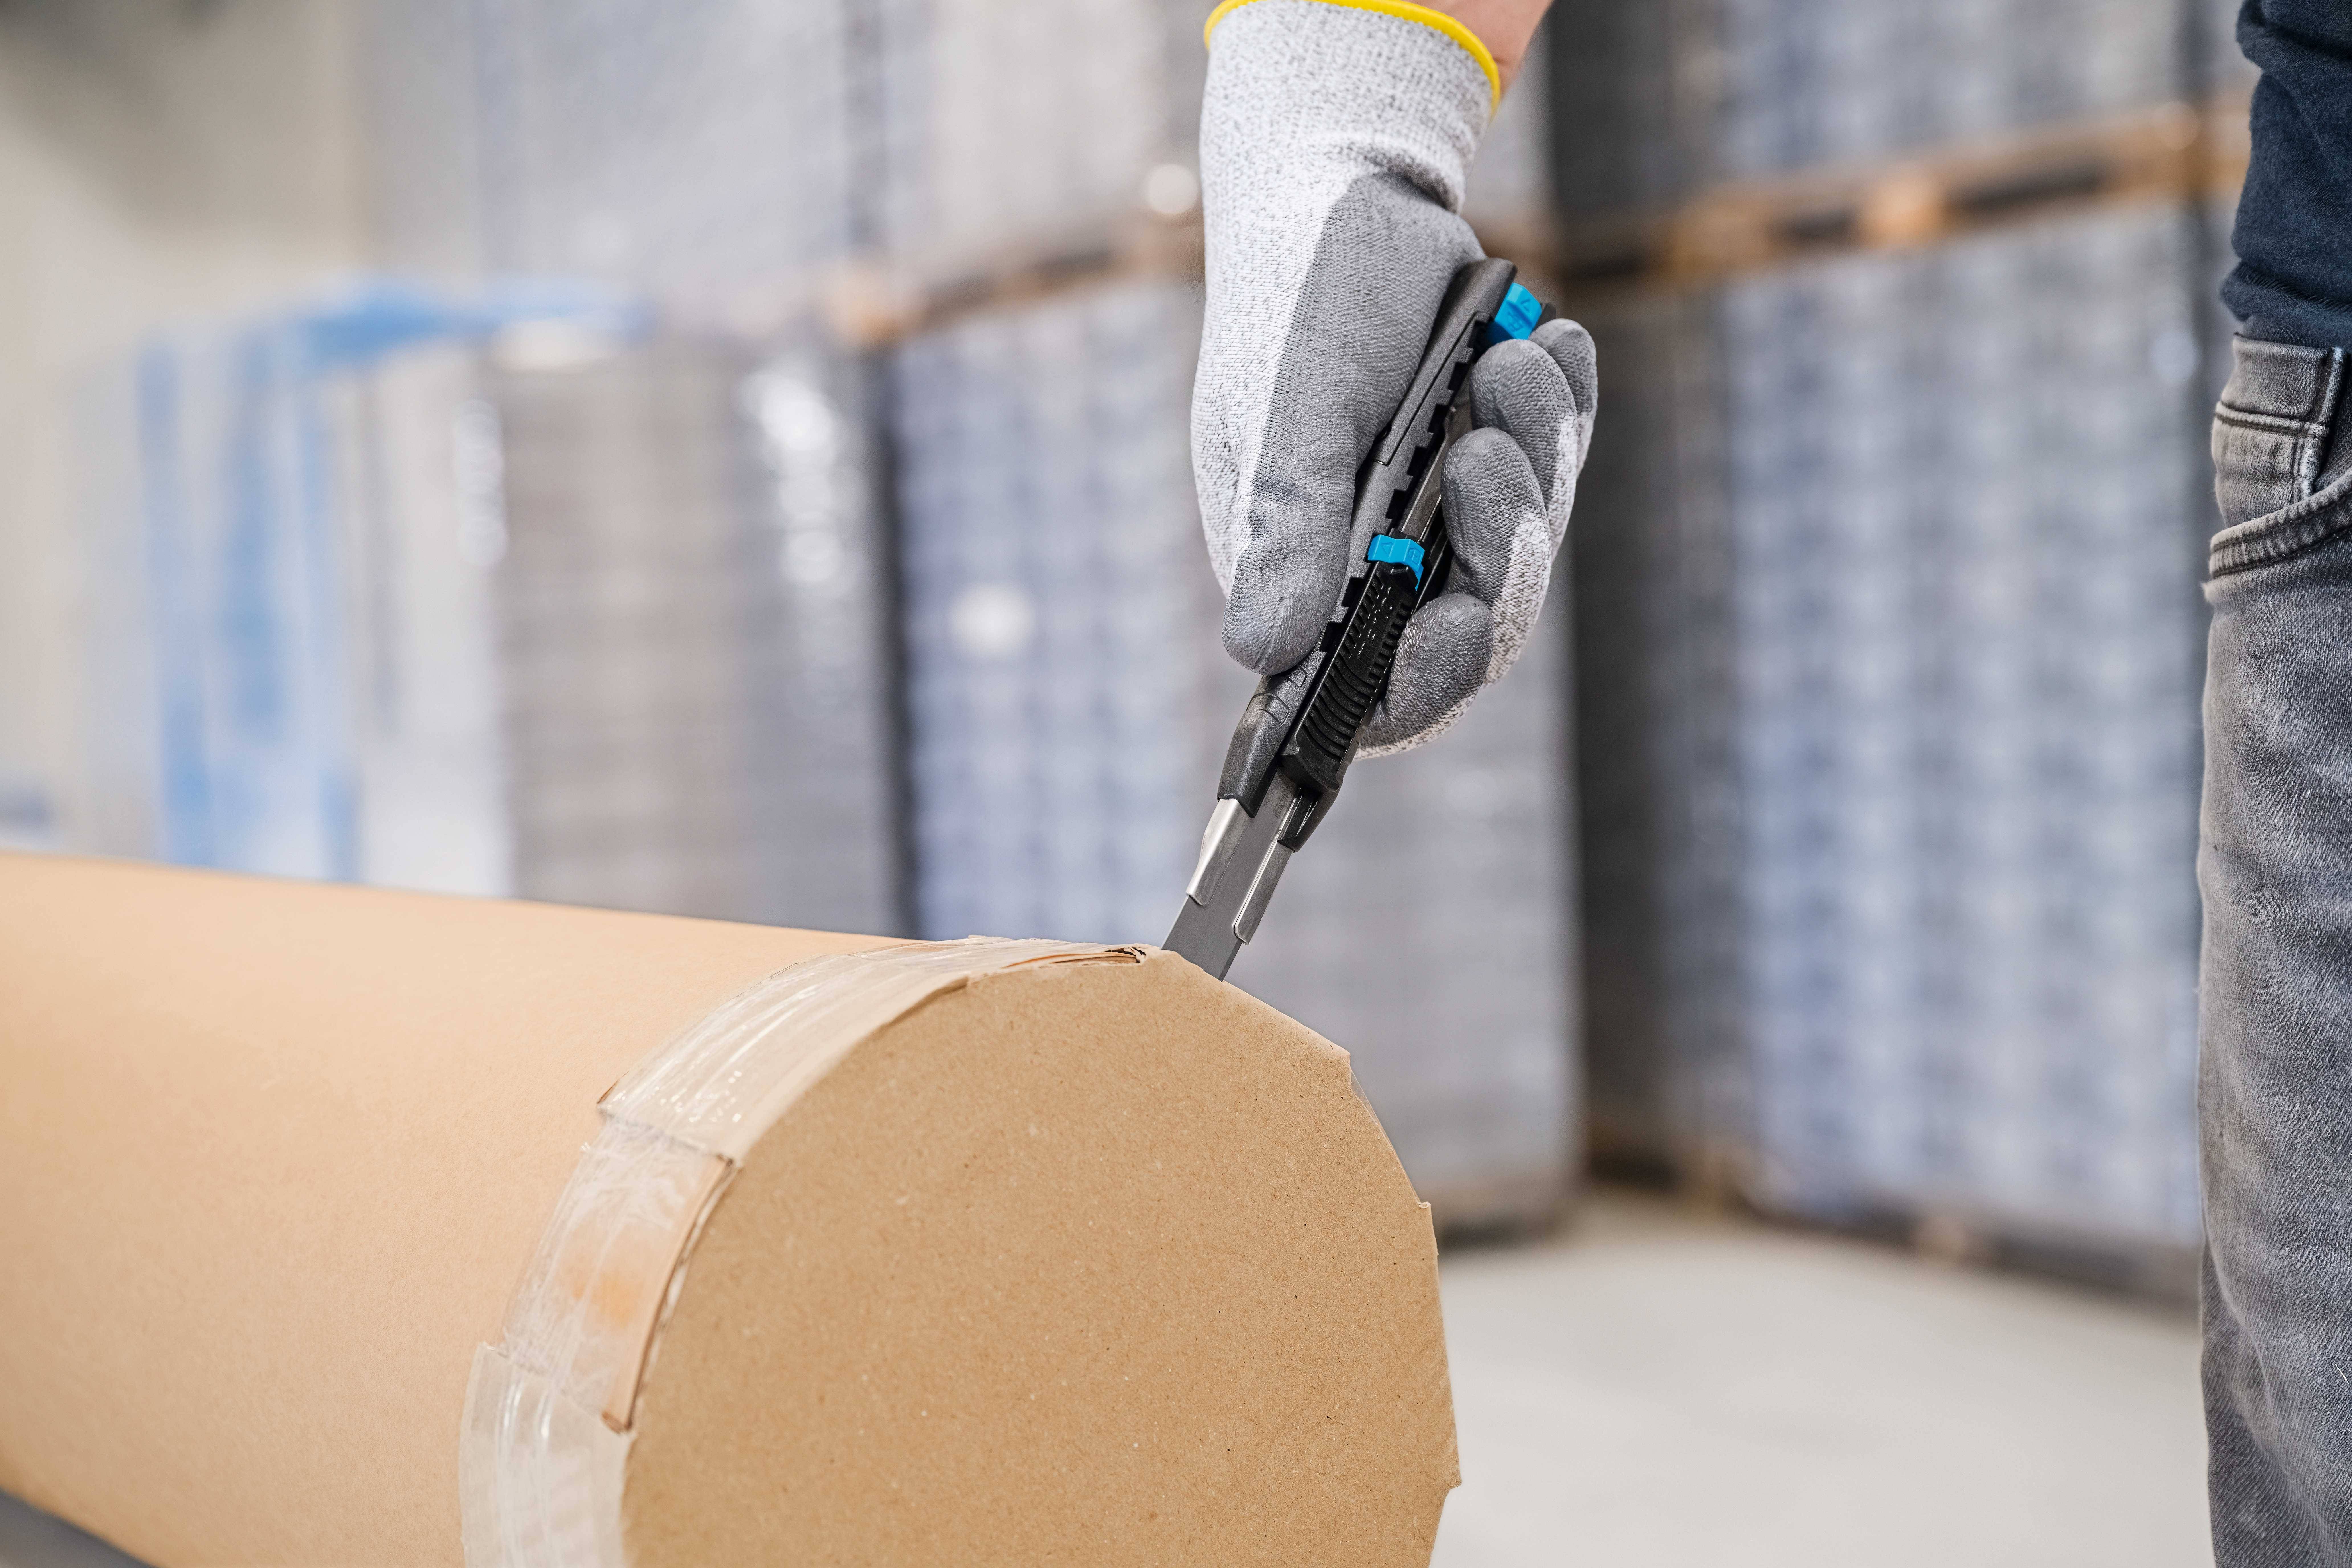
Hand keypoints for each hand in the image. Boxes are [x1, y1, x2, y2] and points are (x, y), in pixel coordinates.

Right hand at [1192, 0, 1594, 755]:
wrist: (1349, 199)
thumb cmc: (1297, 303)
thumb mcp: (1287, 412)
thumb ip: (1283, 530)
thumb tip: (1262, 652)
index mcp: (1303, 573)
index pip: (1372, 688)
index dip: (1426, 678)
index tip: (1463, 619)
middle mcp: (1375, 564)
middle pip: (1478, 623)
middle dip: (1498, 542)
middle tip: (1485, 451)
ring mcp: (1441, 519)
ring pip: (1528, 545)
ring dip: (1535, 455)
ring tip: (1508, 362)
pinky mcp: (1497, 462)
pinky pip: (1559, 471)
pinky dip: (1563, 408)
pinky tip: (1545, 342)